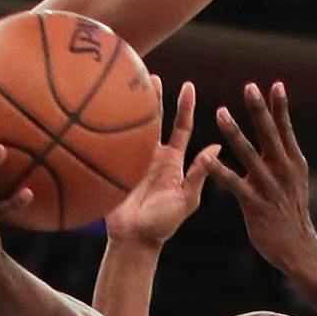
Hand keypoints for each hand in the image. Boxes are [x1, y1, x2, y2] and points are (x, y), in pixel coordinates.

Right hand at [105, 82, 217, 249]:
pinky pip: (109, 146)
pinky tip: (99, 113)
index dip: (185, 106)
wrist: (133, 240)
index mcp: (172, 160)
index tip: (189, 85)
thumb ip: (198, 173)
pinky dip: (104, 129)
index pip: (181, 126)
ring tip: (124, 83)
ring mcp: (131, 161)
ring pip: (130, 128)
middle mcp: (152, 156)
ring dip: (128, 107)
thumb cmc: (163, 224)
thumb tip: (217, 146)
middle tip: (150, 75)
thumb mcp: (186, 199)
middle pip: (153, 119)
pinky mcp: (113, 169)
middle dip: (153, 97)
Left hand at [203, 83, 316, 275]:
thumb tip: (280, 136)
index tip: (274, 85)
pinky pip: (234, 183)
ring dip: (234, 132)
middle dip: (259, 110)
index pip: (285, 129)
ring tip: (220, 112)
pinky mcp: (254, 203)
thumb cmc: (290, 212)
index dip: (280, 107)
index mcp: (293, 162)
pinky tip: (207, 158)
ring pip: (249, 154)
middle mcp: (283, 170)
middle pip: (269, 134)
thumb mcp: (294, 180)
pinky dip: (220, 170)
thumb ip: (284, 158)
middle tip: (249, 87)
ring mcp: (269, 186)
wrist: (296, 246)